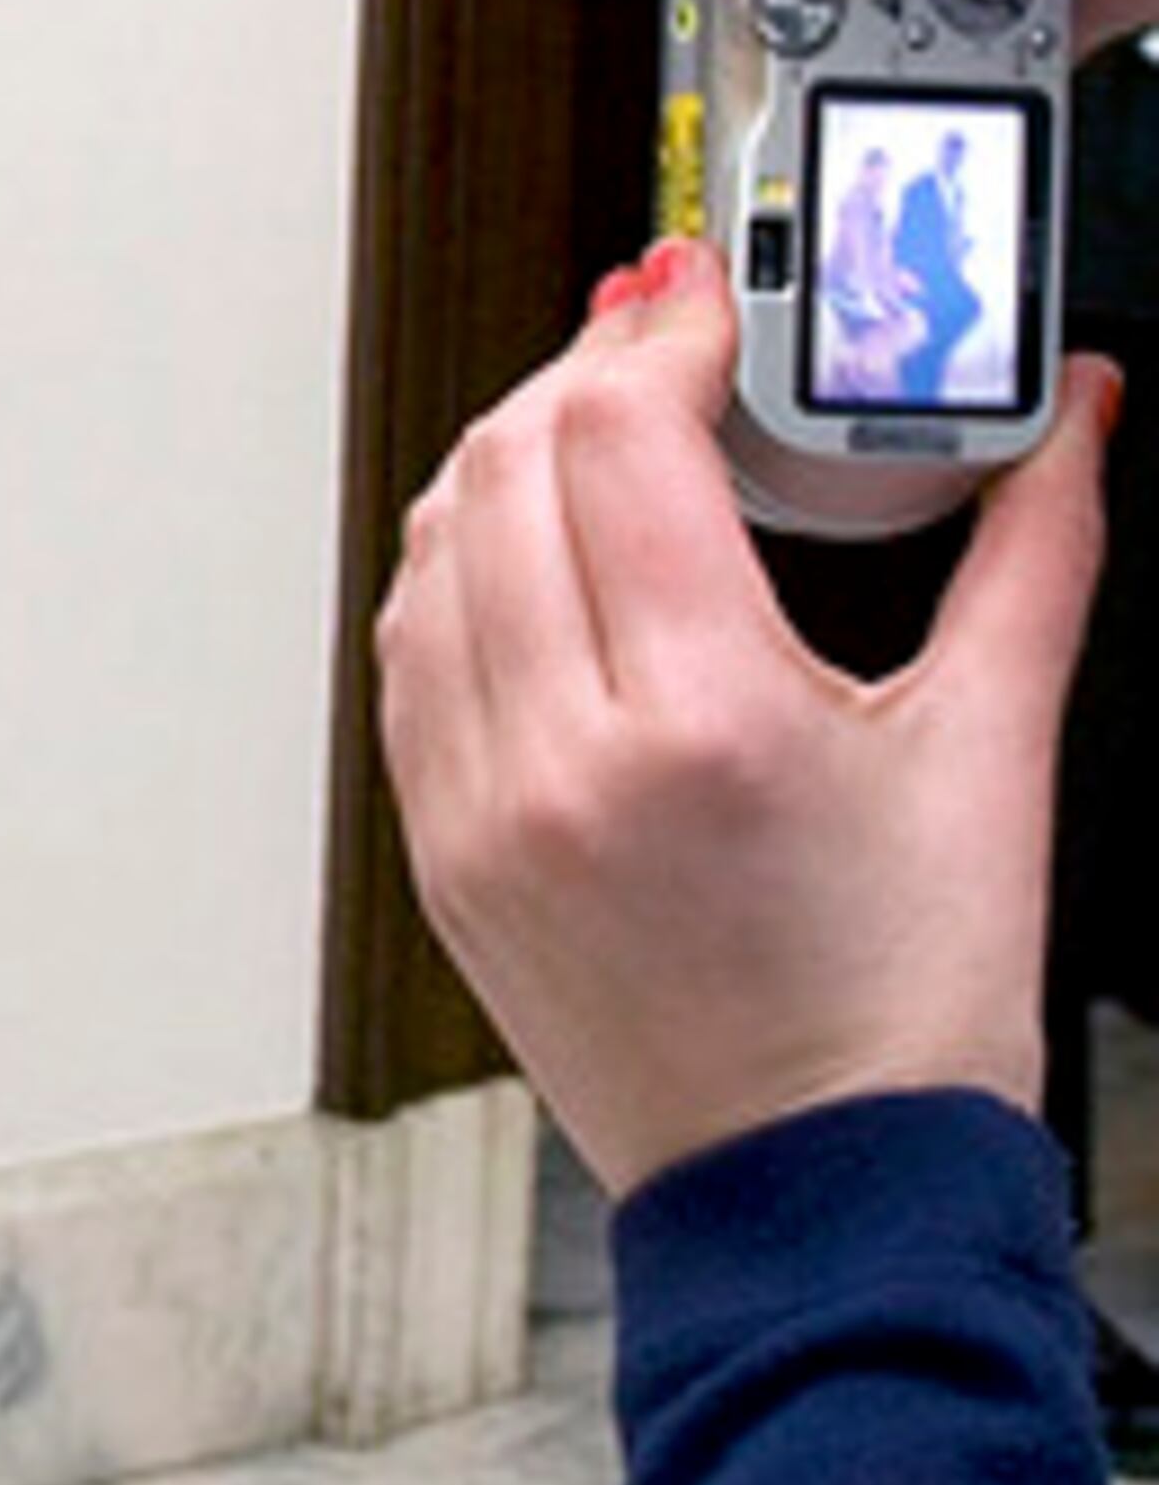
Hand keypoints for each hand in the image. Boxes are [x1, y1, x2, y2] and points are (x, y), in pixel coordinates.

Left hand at [373, 239, 1109, 1199]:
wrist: (818, 1186)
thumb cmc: (906, 1004)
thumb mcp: (994, 756)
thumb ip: (1036, 552)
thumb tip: (1075, 414)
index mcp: (703, 725)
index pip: (617, 438)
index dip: (661, 332)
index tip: (711, 297)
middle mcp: (562, 762)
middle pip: (507, 467)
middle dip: (581, 374)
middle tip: (664, 341)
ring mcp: (477, 810)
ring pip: (433, 549)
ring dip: (507, 460)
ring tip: (598, 428)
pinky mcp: (440, 850)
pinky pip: (410, 656)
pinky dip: (458, 569)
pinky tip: (533, 550)